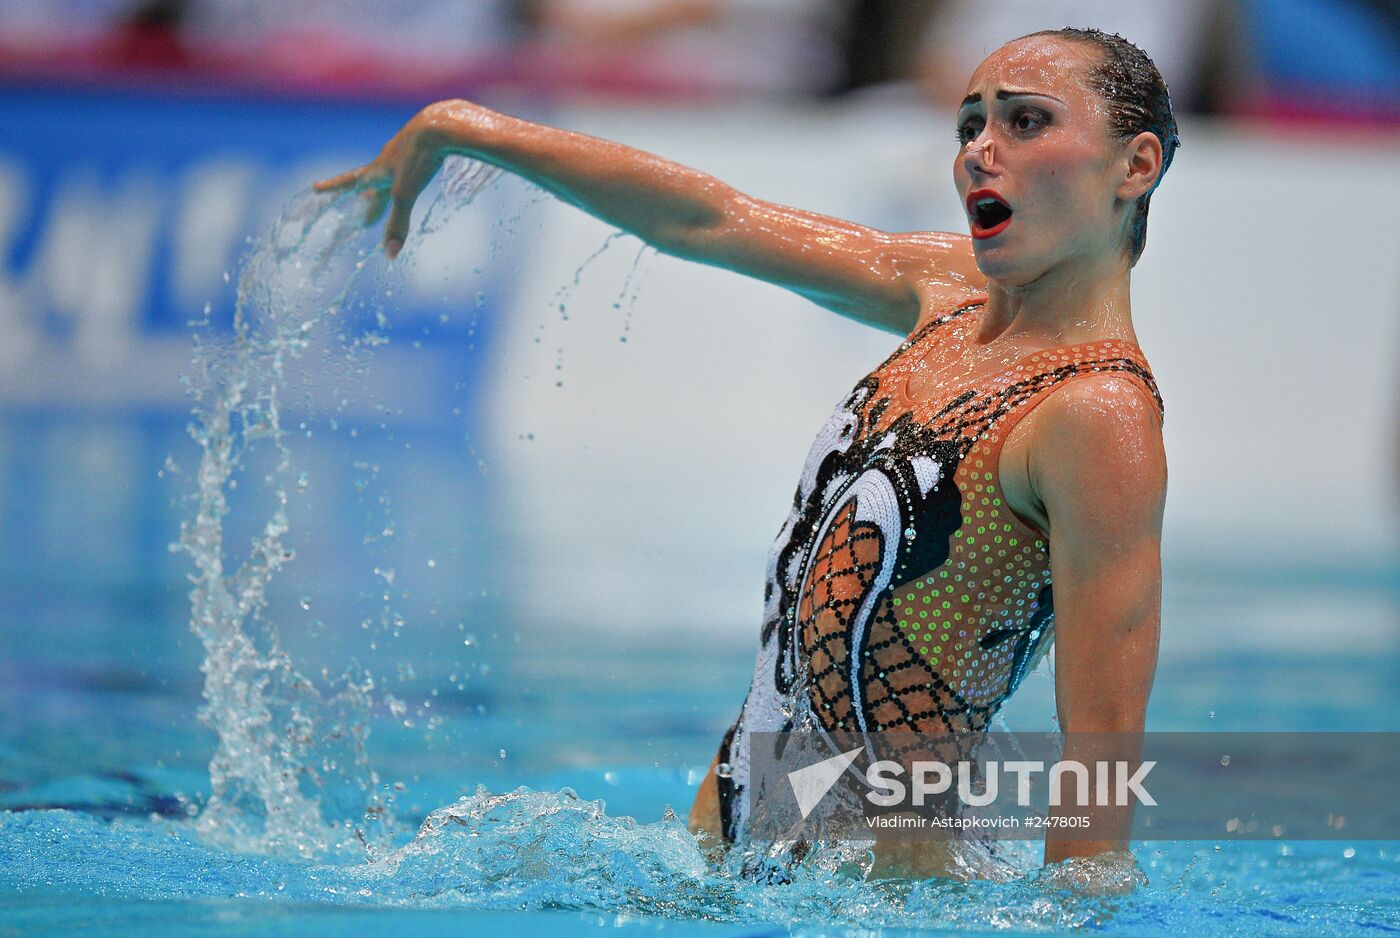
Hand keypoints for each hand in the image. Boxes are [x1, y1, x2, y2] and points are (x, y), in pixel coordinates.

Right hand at [313, 104, 455, 258]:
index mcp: (378, 168)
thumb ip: (398, 224)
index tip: (315, 188)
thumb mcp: (406, 194)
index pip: (350, 181)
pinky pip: (415, 164)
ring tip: (391, 195)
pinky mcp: (427, 147)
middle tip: (368, 219)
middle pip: (375, 184)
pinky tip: (423, 170)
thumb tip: (390, 255)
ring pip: (394, 173)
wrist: (443, 125)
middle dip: (370, 202)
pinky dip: (413, 175)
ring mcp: (408, 150)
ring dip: (389, 188)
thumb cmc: (418, 158)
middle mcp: (389, 157)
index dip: (333, 187)